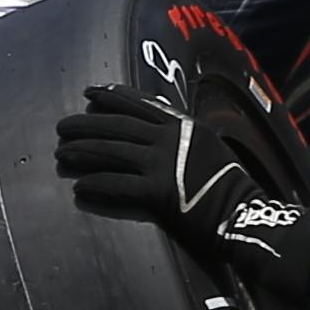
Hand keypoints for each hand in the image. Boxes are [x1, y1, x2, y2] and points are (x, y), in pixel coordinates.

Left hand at [51, 87, 309, 299]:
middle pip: (117, 127)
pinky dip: (96, 185)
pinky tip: (79, 187)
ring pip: (111, 153)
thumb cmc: (230, 187)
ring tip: (62, 154)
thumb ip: (184, 137)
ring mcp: (163, 165)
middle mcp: (171, 140)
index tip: (90, 93)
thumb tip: (162, 130)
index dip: (112, 97)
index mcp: (183, 127)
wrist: (247, 216)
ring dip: (82, 152)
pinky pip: (118, 185)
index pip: (140, 105)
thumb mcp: (209, 147)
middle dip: (85, 125)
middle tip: (62, 127)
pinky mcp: (158, 192)